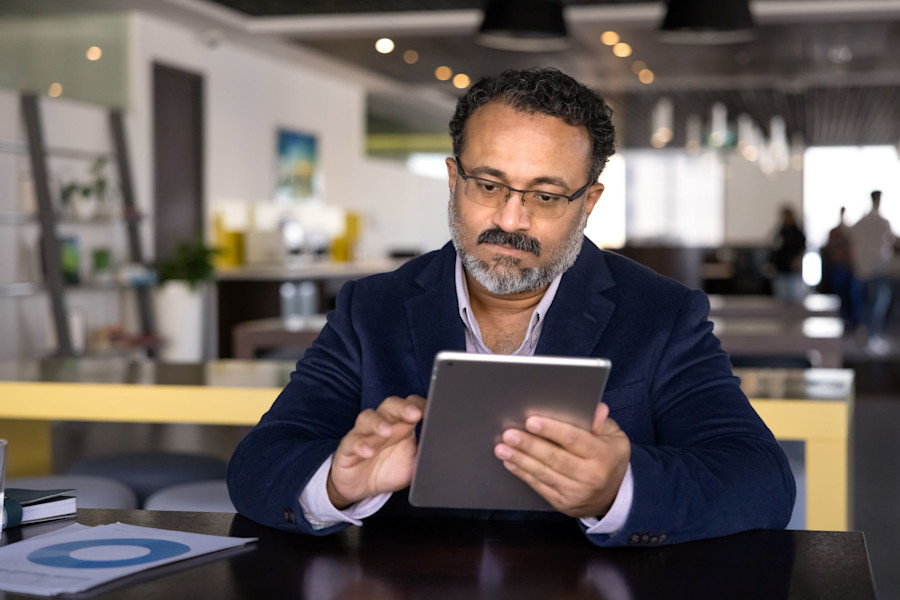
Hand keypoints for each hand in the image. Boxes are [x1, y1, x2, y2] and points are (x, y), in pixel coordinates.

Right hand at [327, 395, 425, 508]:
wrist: (361, 486)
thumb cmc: (389, 469)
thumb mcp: (414, 464)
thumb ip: (427, 455)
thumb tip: (448, 452)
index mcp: (401, 424)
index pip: (411, 405)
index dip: (420, 405)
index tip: (432, 410)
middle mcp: (383, 423)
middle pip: (390, 405)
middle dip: (402, 407)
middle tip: (414, 414)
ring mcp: (364, 433)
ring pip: (368, 418)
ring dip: (378, 423)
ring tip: (388, 431)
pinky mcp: (348, 447)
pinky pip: (352, 441)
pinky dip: (360, 445)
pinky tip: (368, 451)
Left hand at [493, 402, 629, 518]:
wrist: (613, 496)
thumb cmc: (609, 459)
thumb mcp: (615, 437)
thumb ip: (602, 422)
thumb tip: (596, 409)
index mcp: (603, 455)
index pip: (574, 439)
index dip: (551, 430)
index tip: (531, 421)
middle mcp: (590, 475)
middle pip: (554, 457)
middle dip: (529, 445)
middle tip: (509, 434)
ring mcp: (575, 492)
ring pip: (543, 473)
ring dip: (520, 459)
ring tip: (502, 448)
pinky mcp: (563, 503)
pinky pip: (539, 486)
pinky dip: (523, 474)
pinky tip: (511, 463)